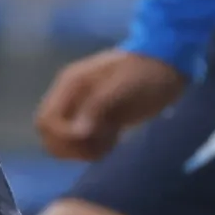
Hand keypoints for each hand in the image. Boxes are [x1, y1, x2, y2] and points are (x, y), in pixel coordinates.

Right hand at [34, 45, 189, 160]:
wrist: (168, 64)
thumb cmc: (146, 73)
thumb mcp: (123, 86)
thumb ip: (96, 107)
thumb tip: (76, 133)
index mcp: (71, 85)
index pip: (45, 120)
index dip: (61, 135)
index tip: (89, 136)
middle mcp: (72, 98)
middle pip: (50, 135)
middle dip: (70, 146)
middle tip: (99, 142)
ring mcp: (84, 110)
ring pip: (66, 143)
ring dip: (84, 150)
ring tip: (110, 140)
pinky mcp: (99, 121)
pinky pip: (85, 144)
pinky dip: (97, 149)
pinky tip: (115, 140)